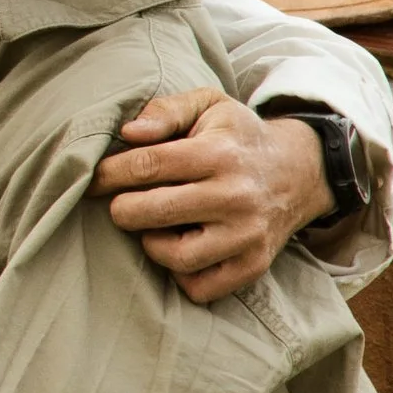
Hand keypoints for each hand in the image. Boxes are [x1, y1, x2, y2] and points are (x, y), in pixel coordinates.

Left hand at [92, 89, 334, 305]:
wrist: (298, 171)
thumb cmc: (236, 137)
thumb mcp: (208, 105)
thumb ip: (166, 111)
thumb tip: (128, 133)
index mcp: (219, 153)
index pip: (147, 165)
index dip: (109, 173)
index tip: (95, 178)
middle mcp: (236, 197)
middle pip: (154, 212)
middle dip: (122, 209)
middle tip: (121, 204)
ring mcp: (247, 237)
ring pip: (176, 257)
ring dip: (151, 243)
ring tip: (154, 226)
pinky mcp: (252, 266)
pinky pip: (199, 287)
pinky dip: (180, 274)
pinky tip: (180, 248)